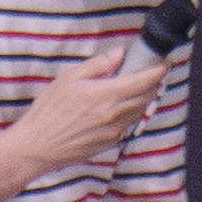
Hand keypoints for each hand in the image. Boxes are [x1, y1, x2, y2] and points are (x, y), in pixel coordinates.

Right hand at [0, 44, 161, 193]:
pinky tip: (118, 108)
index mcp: (107, 95)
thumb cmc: (49, 111)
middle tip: (151, 74)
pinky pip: (127, 125)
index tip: (164, 64)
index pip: (145, 81)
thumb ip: (98, 66)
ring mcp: (114, 131)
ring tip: (137, 89)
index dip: (158, 71)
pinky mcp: (110, 143)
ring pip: (139, 112)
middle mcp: (116, 114)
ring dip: (143, 99)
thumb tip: (118, 55)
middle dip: (153, 84)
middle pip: (147, 97)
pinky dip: (129, 114)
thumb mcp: (69, 79)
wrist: (37, 146)